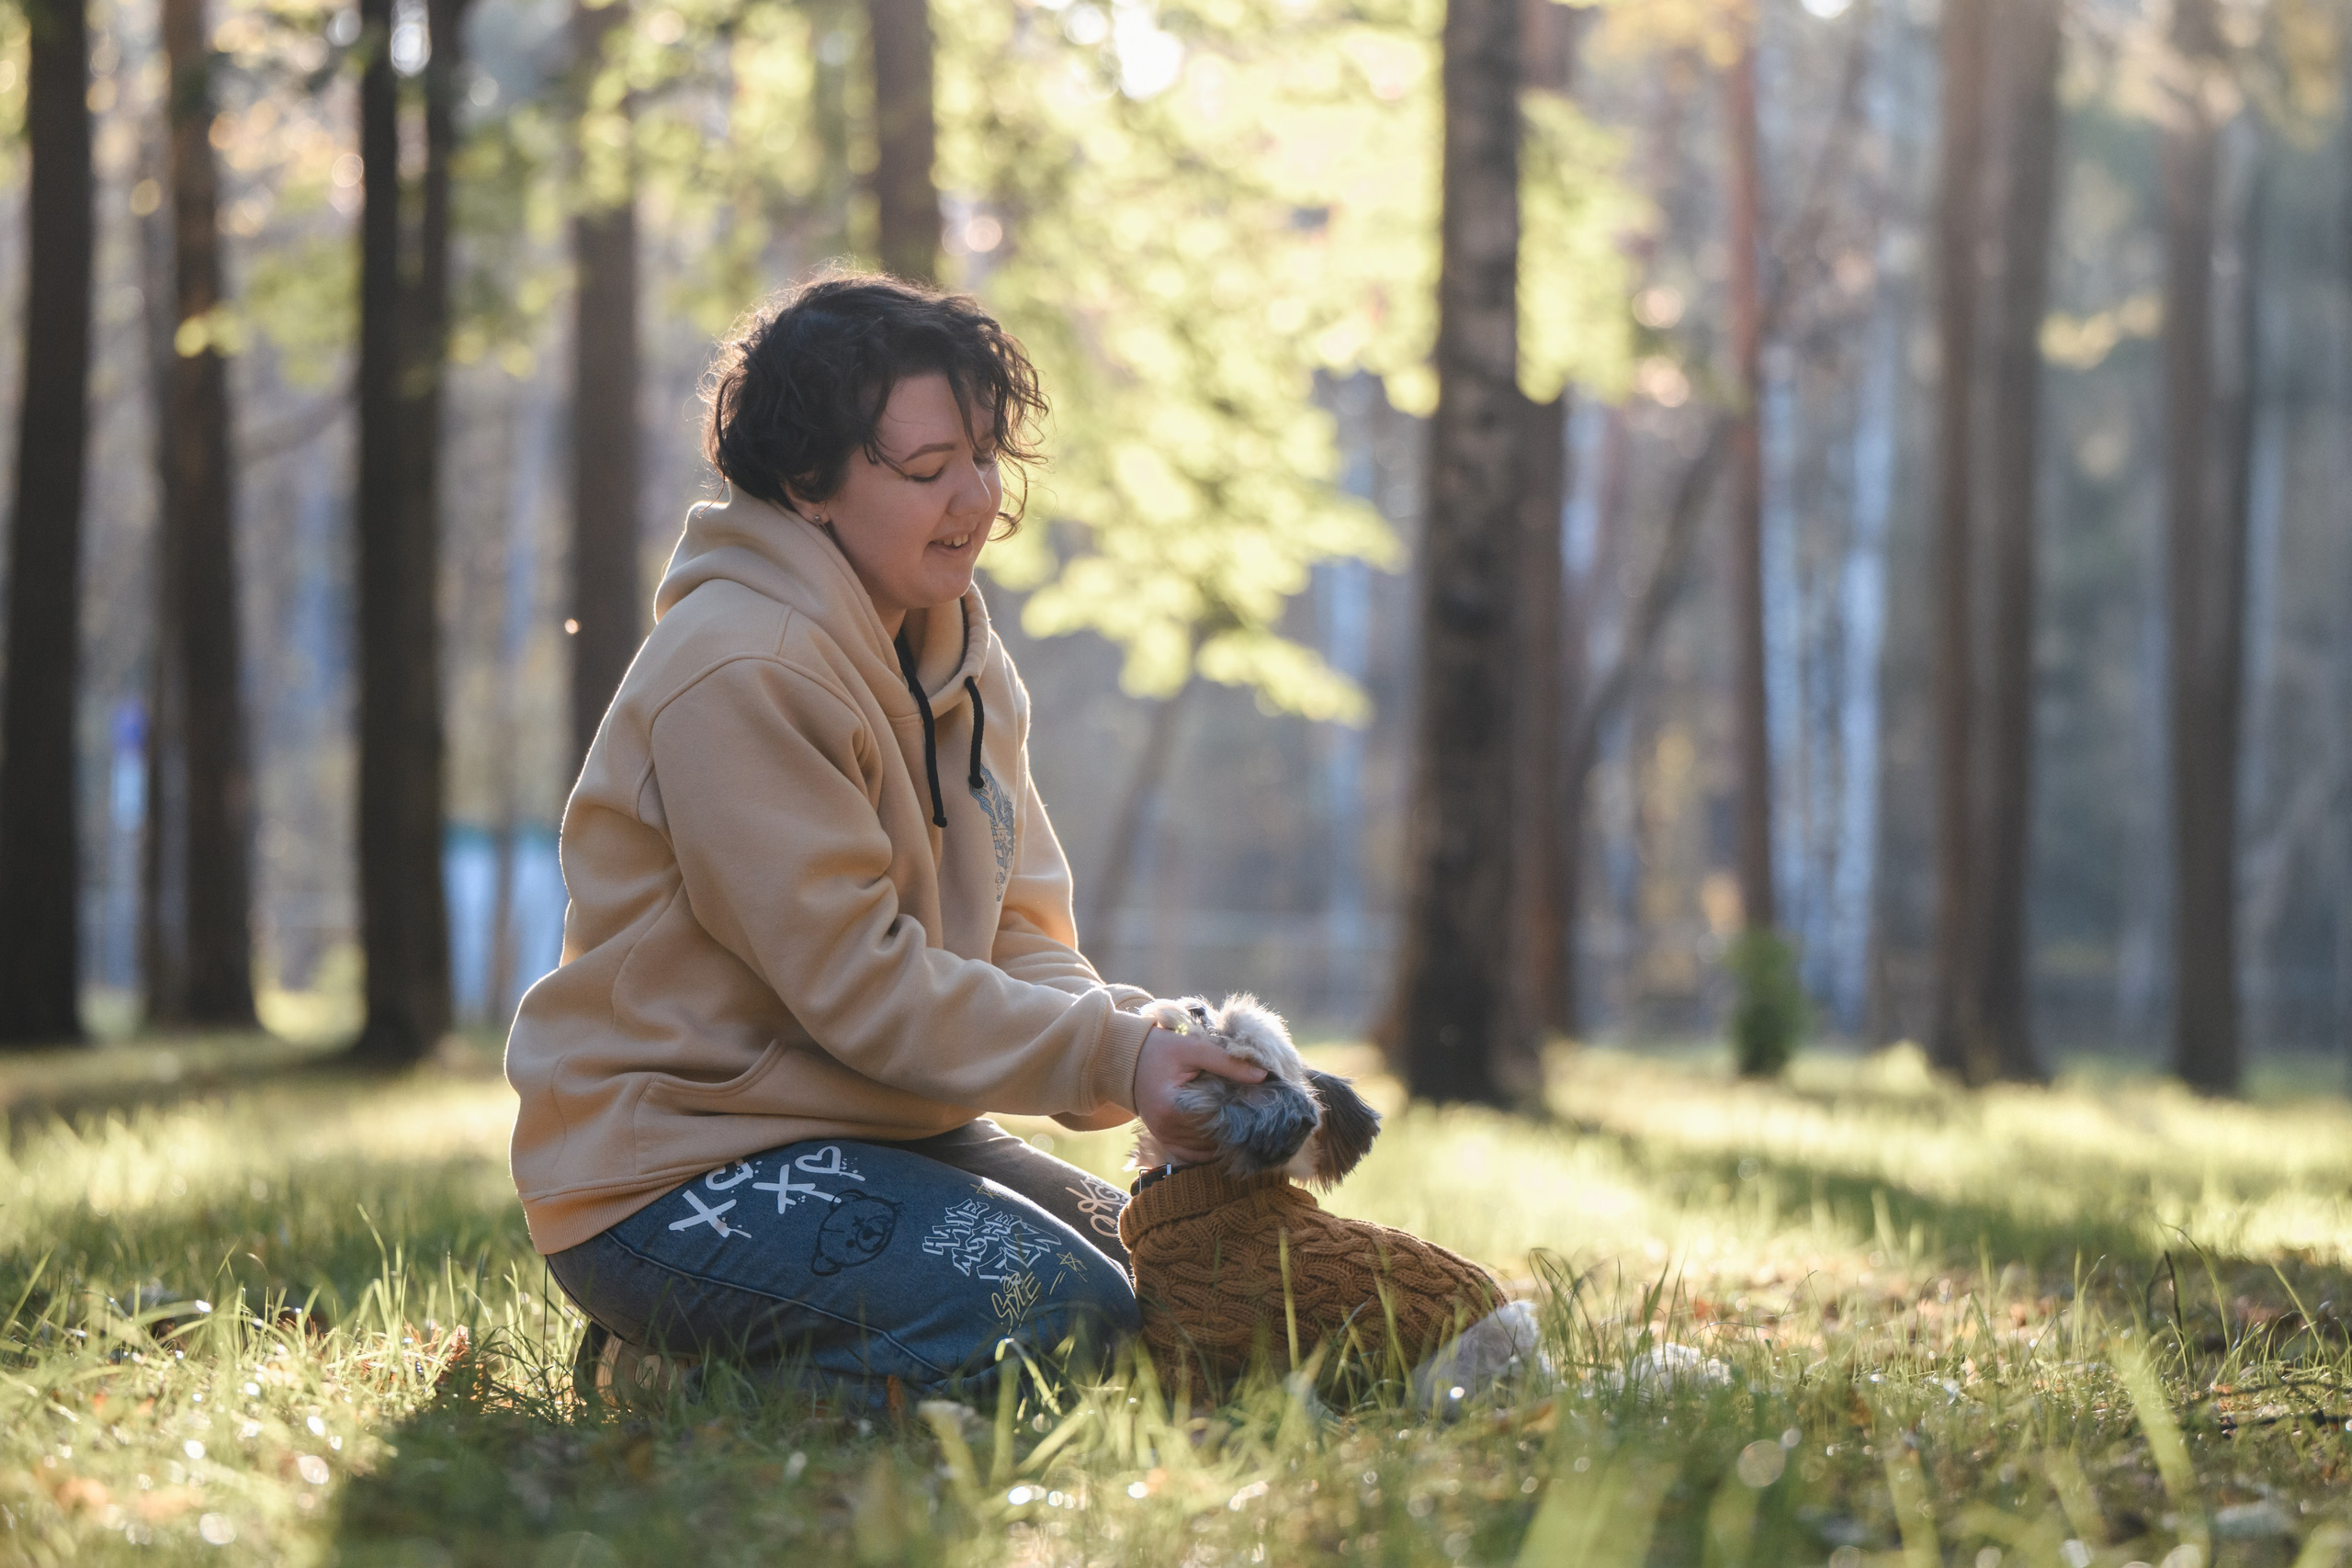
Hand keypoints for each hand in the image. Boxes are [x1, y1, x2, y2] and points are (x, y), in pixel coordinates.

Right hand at [1132, 1023, 1265, 1165]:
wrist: (1126, 1059)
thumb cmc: (1159, 1049)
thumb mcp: (1193, 1048)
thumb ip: (1227, 1062)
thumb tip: (1263, 1075)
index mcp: (1171, 1107)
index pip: (1215, 1120)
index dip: (1238, 1114)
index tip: (1259, 1107)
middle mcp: (1165, 1129)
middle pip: (1211, 1137)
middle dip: (1234, 1127)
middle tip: (1259, 1117)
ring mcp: (1163, 1137)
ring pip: (1204, 1149)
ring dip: (1224, 1139)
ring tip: (1245, 1125)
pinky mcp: (1163, 1139)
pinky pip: (1192, 1154)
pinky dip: (1210, 1148)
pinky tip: (1226, 1137)